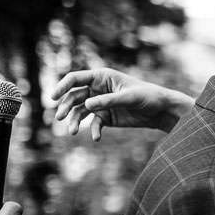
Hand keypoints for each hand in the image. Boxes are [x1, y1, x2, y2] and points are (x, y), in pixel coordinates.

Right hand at [51, 67, 192, 140]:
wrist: (161, 110)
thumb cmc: (148, 96)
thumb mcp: (129, 97)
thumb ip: (108, 101)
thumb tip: (87, 104)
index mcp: (101, 77)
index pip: (75, 79)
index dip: (62, 86)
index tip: (52, 97)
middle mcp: (97, 89)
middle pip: (74, 97)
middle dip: (66, 107)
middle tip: (60, 118)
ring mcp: (100, 103)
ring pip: (80, 112)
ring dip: (74, 121)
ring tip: (71, 131)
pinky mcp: (106, 117)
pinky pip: (94, 123)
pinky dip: (93, 130)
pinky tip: (96, 138)